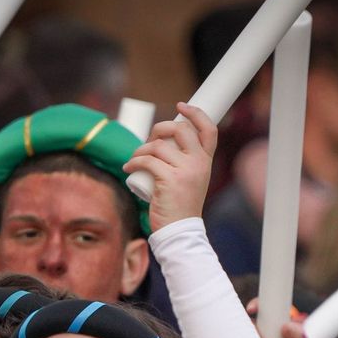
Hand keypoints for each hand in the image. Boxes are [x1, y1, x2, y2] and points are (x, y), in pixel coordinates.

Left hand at [124, 102, 216, 232]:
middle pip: (180, 129)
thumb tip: (162, 141)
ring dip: (140, 150)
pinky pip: (147, 161)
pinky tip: (128, 168)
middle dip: (159, 128)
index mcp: (206, 162)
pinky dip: (134, 162)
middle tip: (148, 141)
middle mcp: (199, 163)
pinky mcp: (169, 180)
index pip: (209, 129)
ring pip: (158, 146)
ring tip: (134, 160)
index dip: (196, 113)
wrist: (180, 231)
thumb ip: (185, 162)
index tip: (180, 106)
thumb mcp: (191, 180)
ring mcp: (185, 171)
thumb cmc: (180, 206)